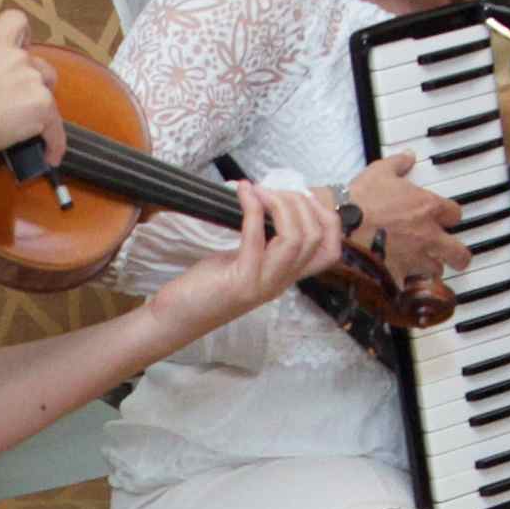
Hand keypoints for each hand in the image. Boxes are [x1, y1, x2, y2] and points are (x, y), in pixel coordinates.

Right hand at [0, 12, 63, 177]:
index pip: (17, 21)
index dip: (22, 35)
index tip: (21, 46)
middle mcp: (18, 59)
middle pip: (40, 66)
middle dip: (32, 84)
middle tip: (16, 102)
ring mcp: (33, 82)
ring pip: (47, 96)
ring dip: (38, 112)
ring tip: (25, 132)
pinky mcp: (42, 108)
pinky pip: (55, 128)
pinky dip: (53, 143)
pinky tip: (49, 156)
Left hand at [163, 178, 351, 331]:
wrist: (179, 318)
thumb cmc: (207, 286)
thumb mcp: (243, 261)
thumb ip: (262, 240)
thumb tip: (268, 201)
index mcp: (287, 276)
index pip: (330, 251)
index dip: (327, 218)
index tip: (302, 197)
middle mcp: (282, 282)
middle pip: (315, 237)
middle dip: (299, 203)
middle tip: (272, 190)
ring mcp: (264, 283)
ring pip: (295, 239)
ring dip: (280, 204)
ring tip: (260, 191)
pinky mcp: (241, 280)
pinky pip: (256, 238)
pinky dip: (252, 208)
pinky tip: (243, 193)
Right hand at [337, 155, 464, 307]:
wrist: (341, 225)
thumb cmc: (360, 198)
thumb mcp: (380, 172)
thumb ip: (398, 164)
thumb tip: (408, 156)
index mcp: (427, 207)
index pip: (455, 214)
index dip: (450, 217)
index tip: (445, 219)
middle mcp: (427, 235)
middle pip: (459, 252)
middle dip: (458, 255)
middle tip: (454, 256)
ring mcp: (414, 258)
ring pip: (436, 271)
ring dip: (431, 268)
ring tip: (423, 266)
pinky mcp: (398, 274)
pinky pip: (409, 284)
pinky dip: (407, 282)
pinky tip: (401, 279)